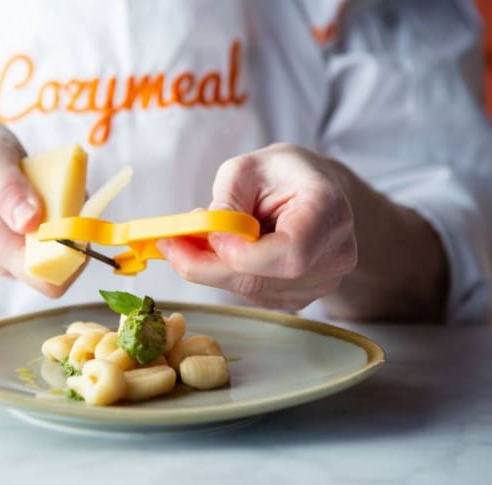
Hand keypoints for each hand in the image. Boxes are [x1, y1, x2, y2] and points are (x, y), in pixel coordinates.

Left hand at [157, 143, 357, 310]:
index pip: (289, 253)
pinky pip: (252, 295)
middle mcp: (333, 254)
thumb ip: (227, 200)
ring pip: (251, 291)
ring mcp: (321, 282)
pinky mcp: (300, 296)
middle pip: (263, 280)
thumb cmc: (282, 175)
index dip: (242, 253)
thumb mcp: (247, 169)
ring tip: (196, 238)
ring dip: (213, 269)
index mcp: (329, 212)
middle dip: (208, 265)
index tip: (208, 234)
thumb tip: (205, 234)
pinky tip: (221, 251)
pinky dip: (226, 275)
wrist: (313, 192)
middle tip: (170, 244)